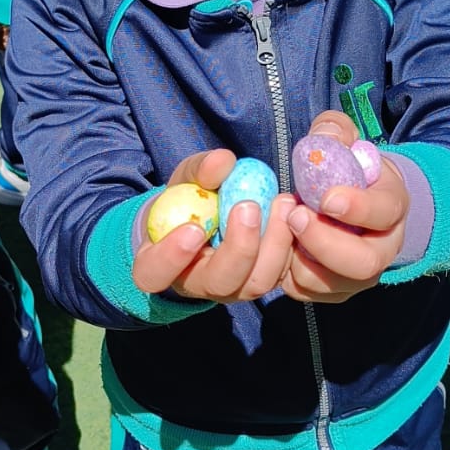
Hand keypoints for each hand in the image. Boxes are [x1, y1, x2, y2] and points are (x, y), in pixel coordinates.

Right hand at [132, 148, 295, 304]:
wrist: (213, 216)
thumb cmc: (188, 200)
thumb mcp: (186, 179)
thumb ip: (199, 171)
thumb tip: (223, 161)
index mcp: (161, 264)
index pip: (155, 274)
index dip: (171, 257)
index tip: (193, 228)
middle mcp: (199, 285)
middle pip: (219, 283)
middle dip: (239, 248)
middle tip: (248, 207)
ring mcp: (235, 288)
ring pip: (256, 284)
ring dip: (274, 244)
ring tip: (282, 203)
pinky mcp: (263, 279)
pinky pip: (283, 273)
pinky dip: (292, 244)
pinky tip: (294, 211)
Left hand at [282, 111, 408, 301]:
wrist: (348, 205)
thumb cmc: (346, 170)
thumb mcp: (344, 142)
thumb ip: (334, 133)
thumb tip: (322, 140)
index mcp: (392, 207)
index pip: (385, 213)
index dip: (358, 208)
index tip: (328, 198)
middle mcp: (382, 250)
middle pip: (362, 264)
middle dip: (324, 242)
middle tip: (296, 216)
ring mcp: (356, 277)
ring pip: (328, 282)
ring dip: (298, 256)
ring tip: (283, 226)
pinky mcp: (330, 291)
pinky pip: (303, 291)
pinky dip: (285, 271)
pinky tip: (281, 244)